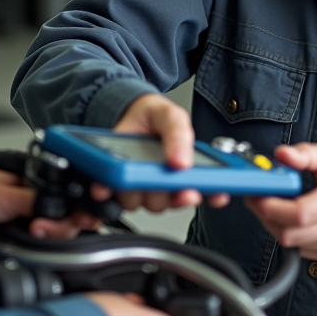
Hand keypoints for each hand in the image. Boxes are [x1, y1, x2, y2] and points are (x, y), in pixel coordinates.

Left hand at [0, 169, 99, 237]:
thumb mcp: (6, 197)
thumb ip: (37, 201)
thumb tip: (65, 208)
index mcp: (33, 180)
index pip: (67, 196)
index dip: (76, 209)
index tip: (79, 219)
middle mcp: (34, 198)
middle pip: (66, 216)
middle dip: (60, 225)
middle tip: (42, 227)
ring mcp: (27, 216)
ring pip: (56, 230)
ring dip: (50, 234)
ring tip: (32, 231)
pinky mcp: (20, 233)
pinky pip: (42, 241)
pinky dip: (41, 242)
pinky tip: (30, 238)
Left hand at [90, 94, 229, 212]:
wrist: (130, 112)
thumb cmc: (157, 117)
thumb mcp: (172, 117)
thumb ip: (180, 136)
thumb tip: (182, 162)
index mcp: (186, 171)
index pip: (204, 191)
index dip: (211, 195)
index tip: (211, 193)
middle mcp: (165, 185)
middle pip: (167, 203)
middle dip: (164, 193)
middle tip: (165, 179)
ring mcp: (141, 187)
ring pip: (140, 203)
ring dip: (134, 189)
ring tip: (132, 169)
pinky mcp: (118, 186)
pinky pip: (112, 198)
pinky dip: (106, 192)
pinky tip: (105, 185)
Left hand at [246, 142, 316, 261]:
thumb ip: (305, 154)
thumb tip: (281, 155)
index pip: (300, 213)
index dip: (271, 206)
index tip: (257, 195)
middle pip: (290, 233)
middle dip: (266, 216)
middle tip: (258, 198)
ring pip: (290, 244)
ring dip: (274, 225)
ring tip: (275, 205)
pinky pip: (299, 250)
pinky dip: (288, 235)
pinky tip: (290, 219)